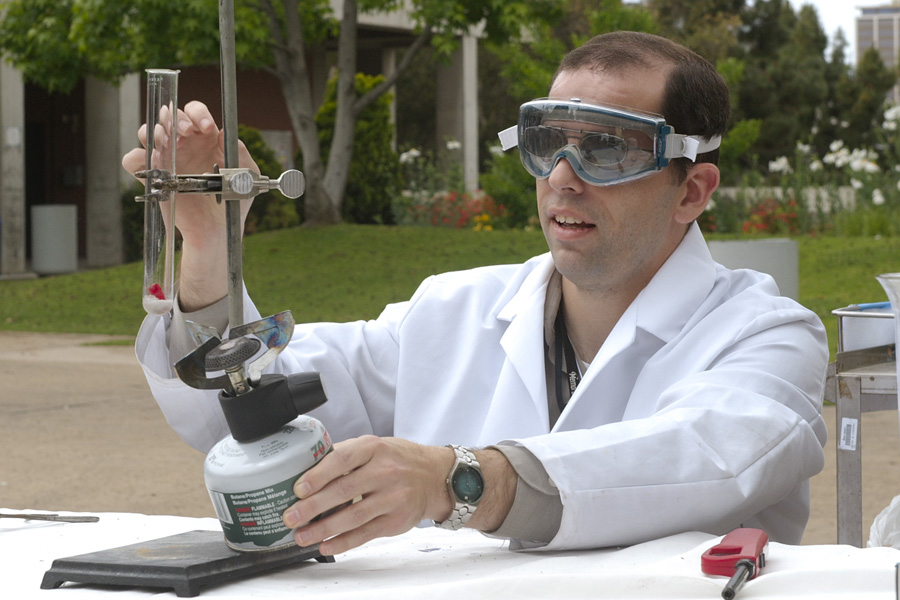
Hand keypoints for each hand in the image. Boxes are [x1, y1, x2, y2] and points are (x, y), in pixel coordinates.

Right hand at [121, 101, 259, 310]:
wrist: (218, 228)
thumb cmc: (234, 200)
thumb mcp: (246, 174)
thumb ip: (239, 151)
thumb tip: (223, 133)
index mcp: (205, 138)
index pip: (195, 112)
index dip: (198, 113)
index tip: (206, 128)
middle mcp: (184, 144)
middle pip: (169, 115)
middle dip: (175, 117)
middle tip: (186, 132)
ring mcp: (167, 158)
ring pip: (147, 131)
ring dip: (154, 131)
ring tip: (168, 144)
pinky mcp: (153, 175)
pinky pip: (133, 159)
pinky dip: (137, 157)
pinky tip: (154, 163)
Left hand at [282, 436, 454, 555]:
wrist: (435, 476)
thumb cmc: (399, 460)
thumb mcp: (376, 446)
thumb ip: (346, 454)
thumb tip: (308, 467)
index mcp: (374, 449)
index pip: (342, 460)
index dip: (318, 475)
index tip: (298, 489)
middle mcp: (385, 472)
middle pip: (344, 491)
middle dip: (313, 507)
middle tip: (291, 516)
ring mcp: (393, 497)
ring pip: (353, 516)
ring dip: (323, 528)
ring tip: (302, 535)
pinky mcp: (396, 520)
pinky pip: (365, 534)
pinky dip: (343, 542)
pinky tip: (326, 545)